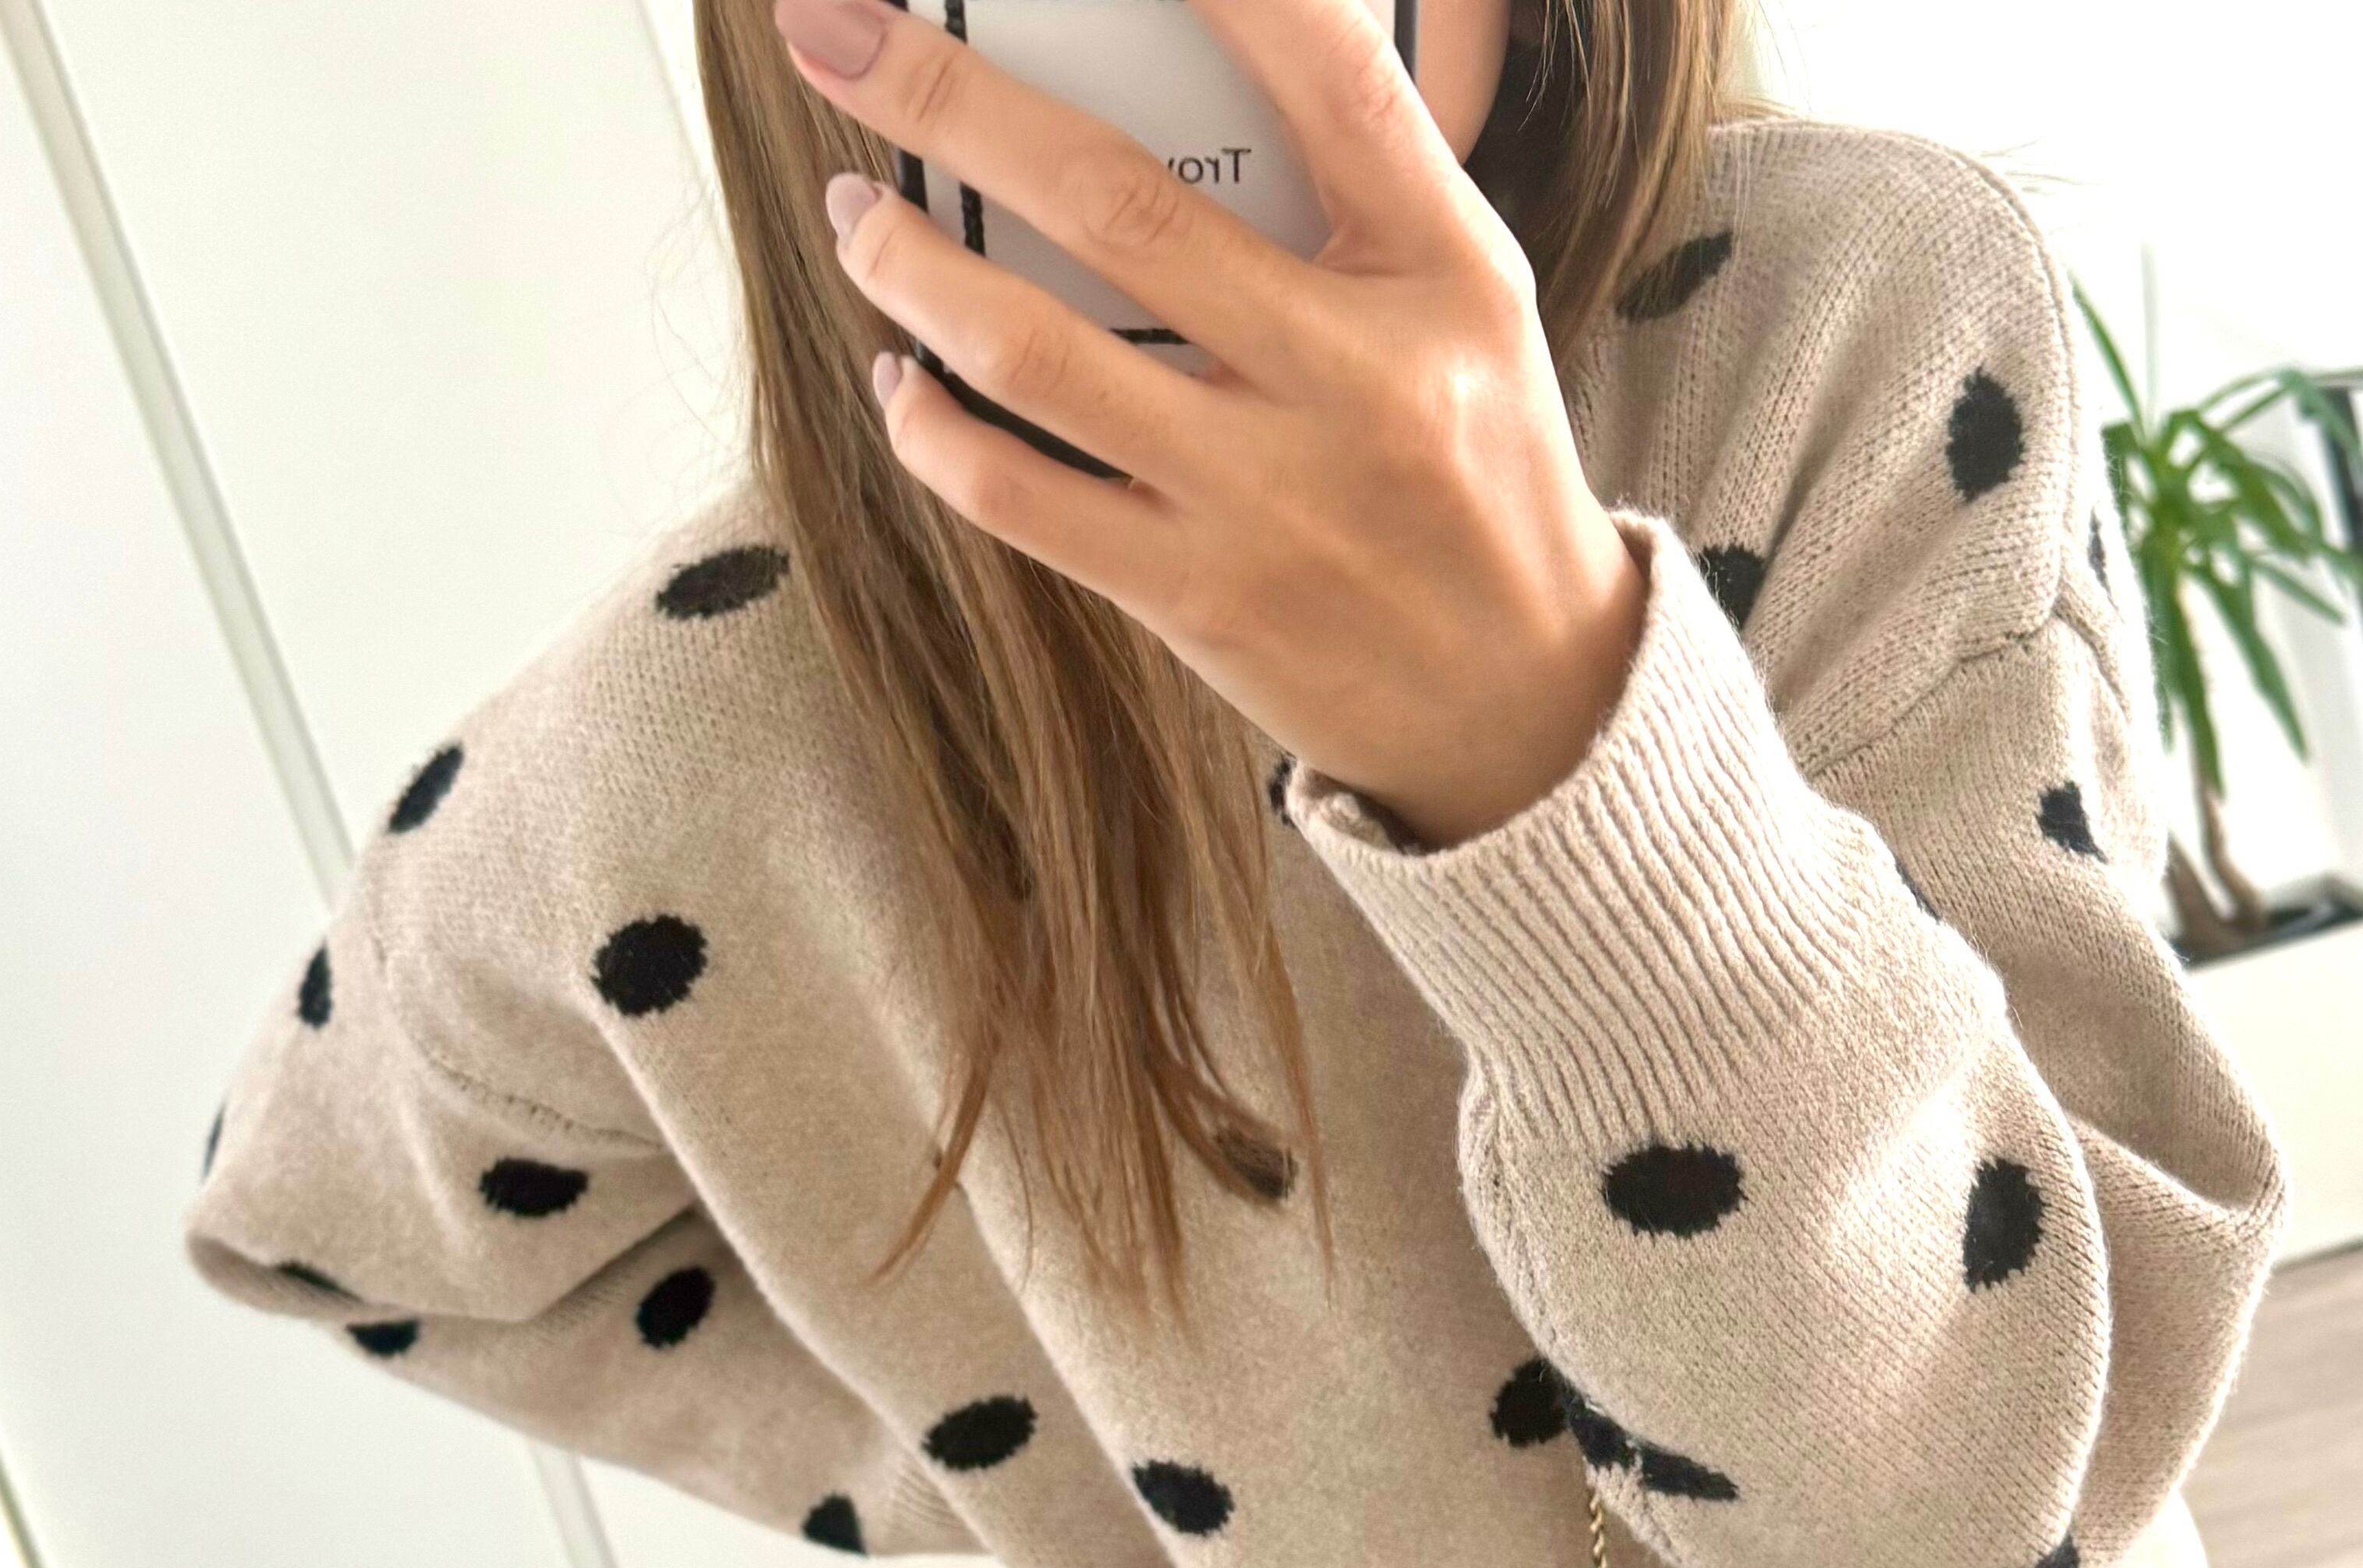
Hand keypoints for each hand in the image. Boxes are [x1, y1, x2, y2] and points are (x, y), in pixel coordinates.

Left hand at [774, 0, 1644, 849]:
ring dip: (911, 268)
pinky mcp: (1203, 599)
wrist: (1527, 706)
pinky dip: (935, 432)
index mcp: (1443, 276)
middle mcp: (1357, 380)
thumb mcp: (1470, 312)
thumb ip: (1361, 197)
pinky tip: (906, 383)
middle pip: (1116, 207)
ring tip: (859, 217)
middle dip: (946, 100)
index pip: (1330, 79)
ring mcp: (1271, 500)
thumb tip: (1195, 70)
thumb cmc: (1482, 481)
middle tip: (835, 33)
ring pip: (1035, 355)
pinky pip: (1023, 501)